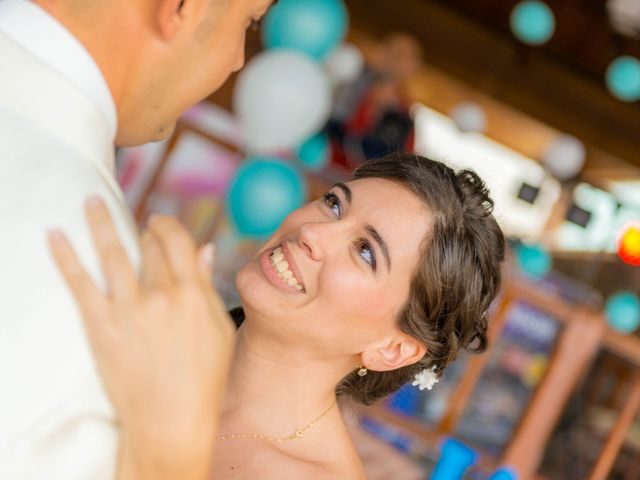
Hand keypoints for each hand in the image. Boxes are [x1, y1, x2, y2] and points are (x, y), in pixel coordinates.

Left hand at [47, 197, 234, 478]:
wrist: (171, 420)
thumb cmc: (203, 378)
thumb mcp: (218, 329)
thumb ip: (208, 286)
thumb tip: (205, 249)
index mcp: (194, 293)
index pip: (178, 241)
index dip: (167, 225)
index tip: (159, 220)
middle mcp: (162, 295)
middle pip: (148, 244)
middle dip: (142, 229)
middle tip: (135, 224)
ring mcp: (129, 309)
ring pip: (112, 251)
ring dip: (99, 221)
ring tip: (90, 201)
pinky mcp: (100, 325)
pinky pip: (79, 282)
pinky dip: (64, 256)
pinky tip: (54, 235)